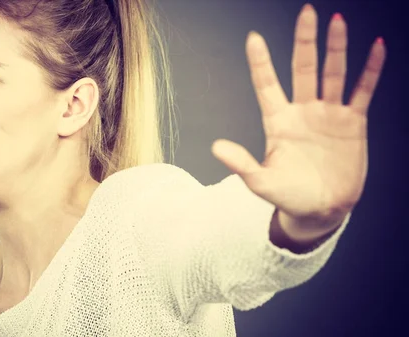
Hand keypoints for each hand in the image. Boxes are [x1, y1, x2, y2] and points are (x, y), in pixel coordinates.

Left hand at [211, 4, 385, 230]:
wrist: (321, 210)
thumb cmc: (288, 195)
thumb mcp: (261, 182)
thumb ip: (241, 163)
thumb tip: (215, 147)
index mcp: (278, 122)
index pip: (267, 85)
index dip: (261, 62)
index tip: (253, 38)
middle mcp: (302, 111)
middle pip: (303, 69)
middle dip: (305, 41)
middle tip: (307, 13)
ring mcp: (328, 114)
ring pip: (332, 74)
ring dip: (336, 48)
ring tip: (337, 21)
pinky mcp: (352, 123)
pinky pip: (363, 91)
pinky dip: (370, 70)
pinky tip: (376, 48)